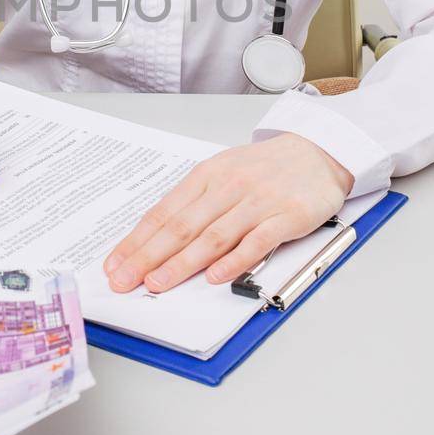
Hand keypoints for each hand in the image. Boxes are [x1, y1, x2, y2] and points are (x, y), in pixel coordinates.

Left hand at [102, 132, 354, 292]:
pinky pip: (257, 241)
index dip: (136, 242)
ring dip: (183, 263)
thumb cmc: (265, 168)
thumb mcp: (223, 173)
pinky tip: (216, 277)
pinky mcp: (287, 216)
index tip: (115, 265)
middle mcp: (228, 188)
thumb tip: (158, 239)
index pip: (163, 213)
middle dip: (148, 257)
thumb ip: (195, 204)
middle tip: (125, 280)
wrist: (318, 150)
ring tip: (159, 283)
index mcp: (206, 177)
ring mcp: (257, 202)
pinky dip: (235, 261)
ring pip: (214, 237)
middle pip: (182, 227)